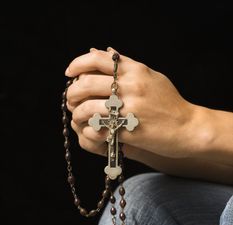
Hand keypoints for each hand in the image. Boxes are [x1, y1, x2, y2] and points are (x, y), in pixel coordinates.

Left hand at [65, 48, 210, 158]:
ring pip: (88, 107)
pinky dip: (89, 129)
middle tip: (70, 100)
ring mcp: (130, 108)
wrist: (188, 127)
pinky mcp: (129, 130)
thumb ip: (130, 66)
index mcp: (136, 71)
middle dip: (72, 93)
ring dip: (77, 113)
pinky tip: (90, 130)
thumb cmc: (170, 104)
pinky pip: (98, 128)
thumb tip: (107, 52)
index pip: (97, 59)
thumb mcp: (152, 78)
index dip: (78, 64)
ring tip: (78, 116)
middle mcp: (131, 86)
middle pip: (87, 83)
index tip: (69, 73)